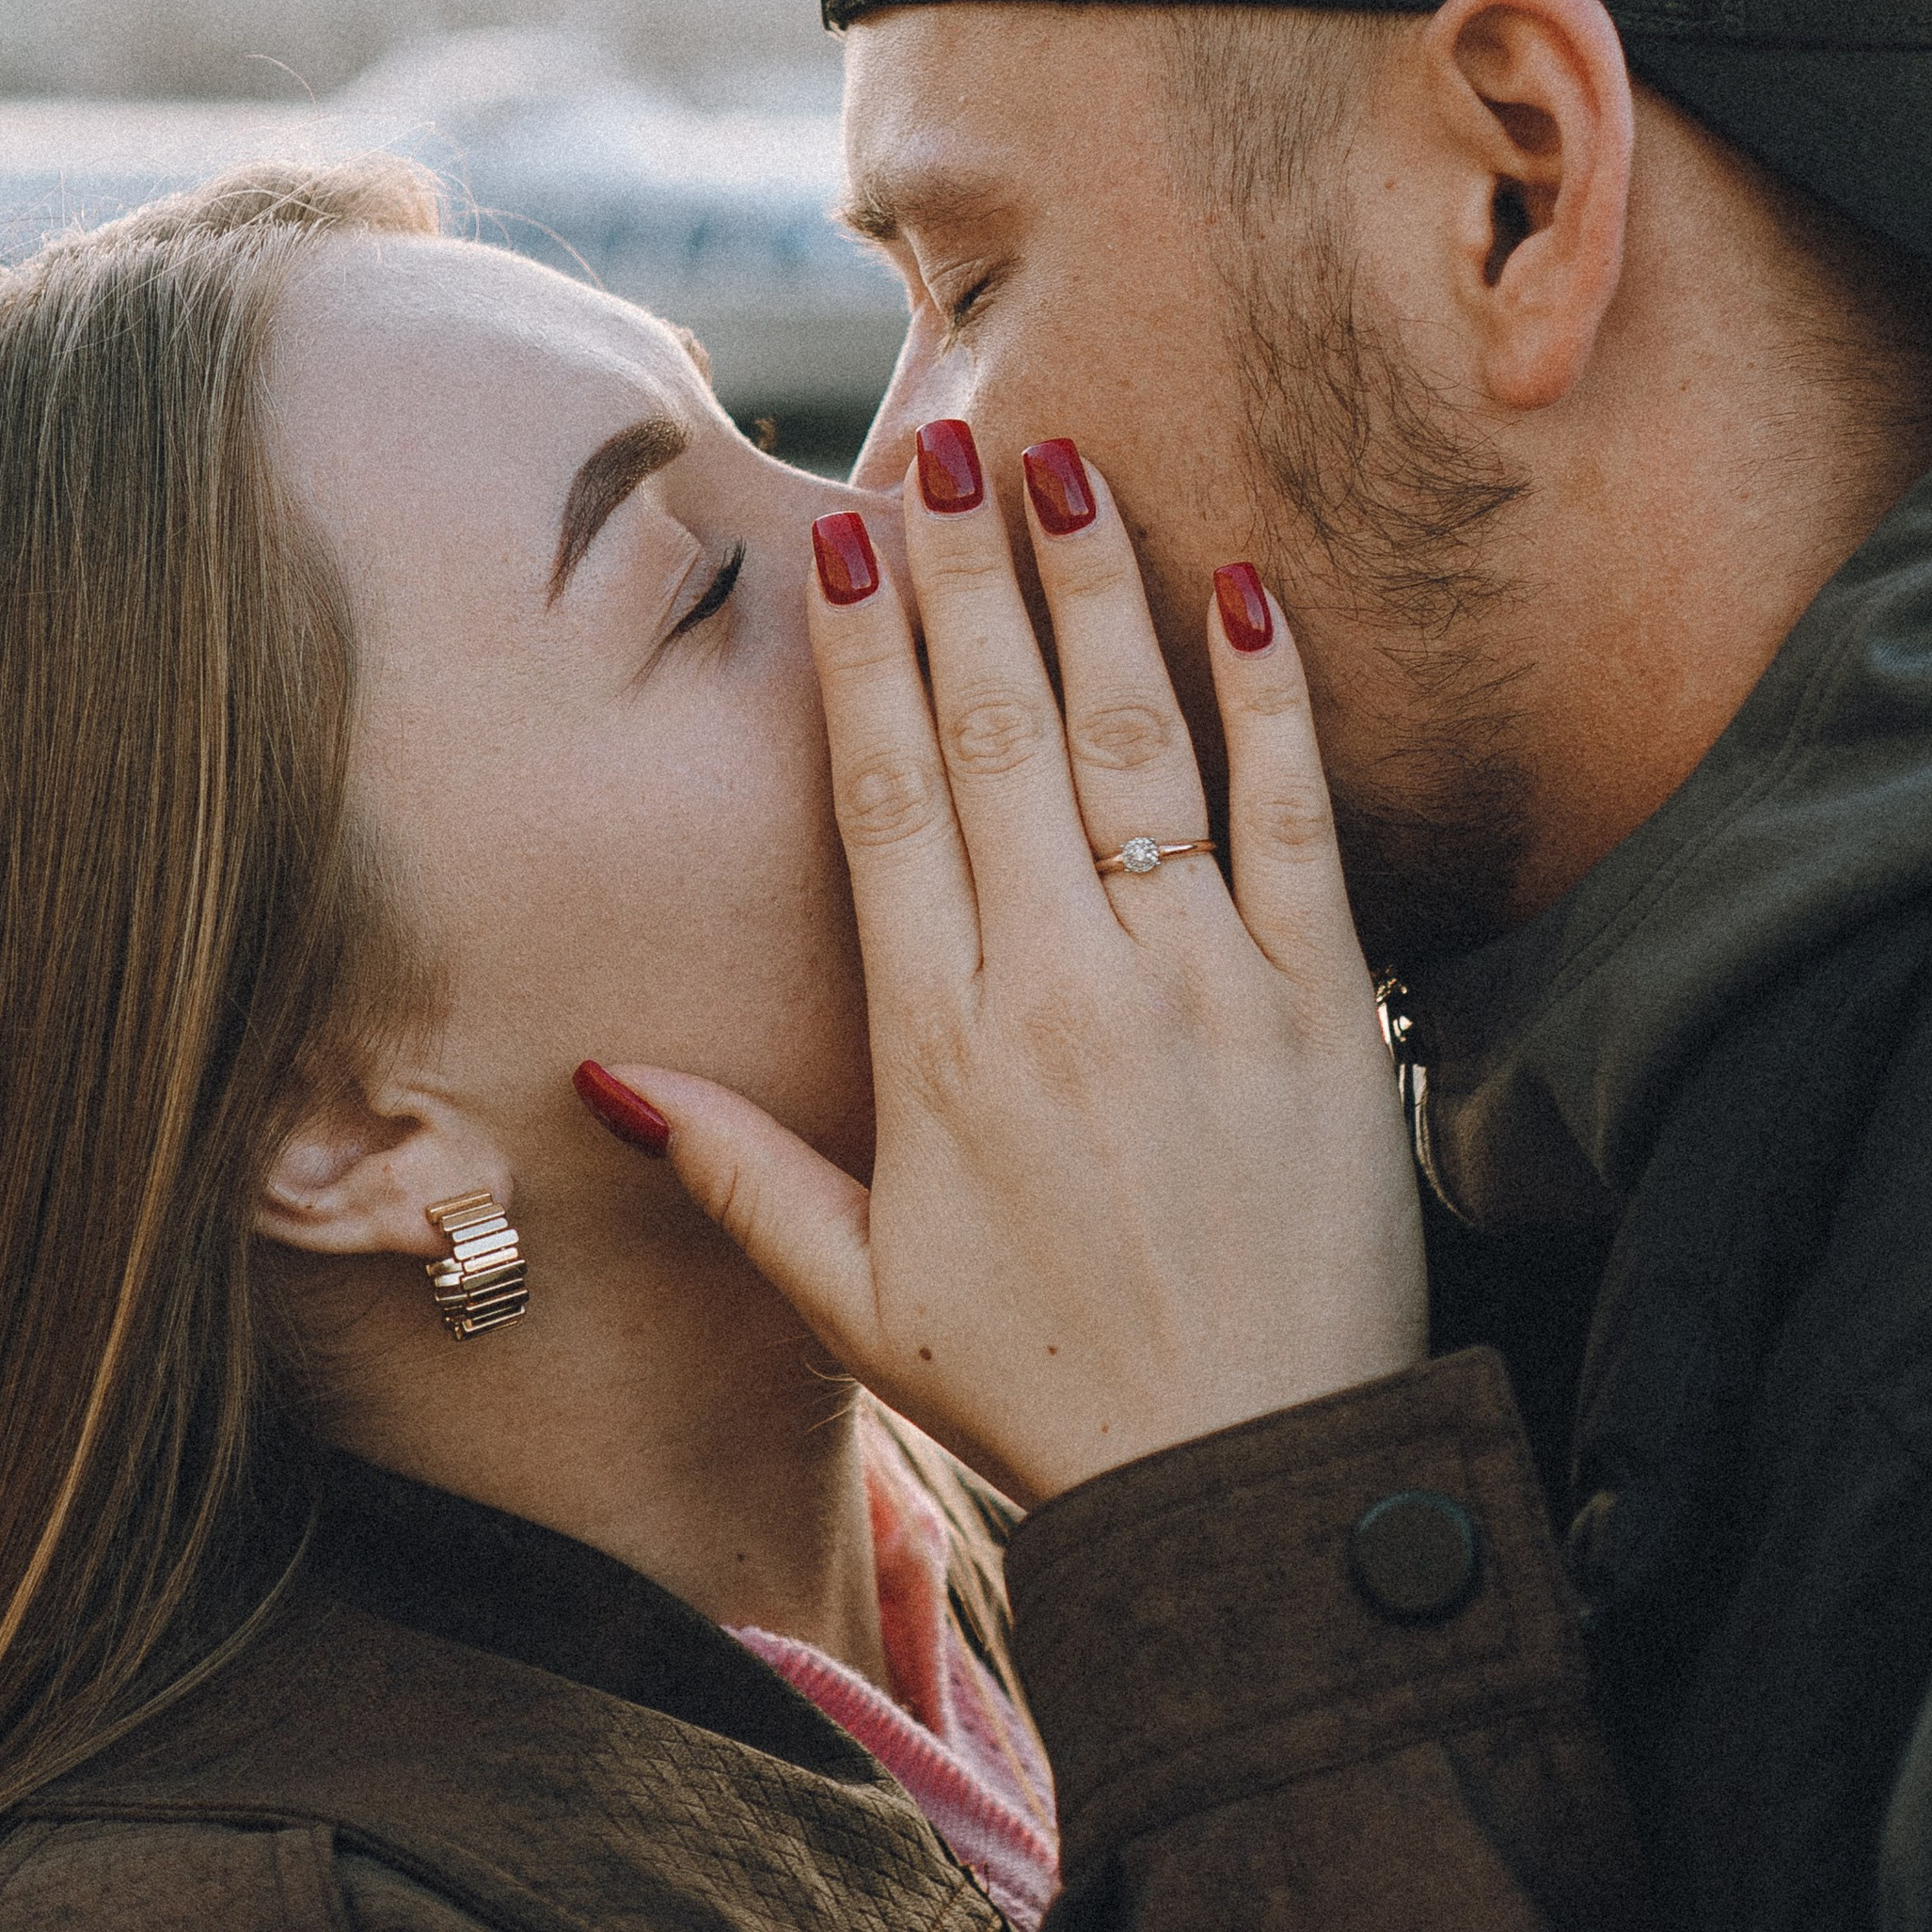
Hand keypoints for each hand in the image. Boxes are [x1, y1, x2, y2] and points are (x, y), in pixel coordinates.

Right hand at [583, 429, 1425, 1504]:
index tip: (838, 544)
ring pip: (1134, 745)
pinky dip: (1271, 697)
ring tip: (1067, 466)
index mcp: (938, 1051)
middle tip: (941, 448)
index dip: (858, 662)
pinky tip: (1244, 585)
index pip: (887, 805)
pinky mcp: (1324, 1005)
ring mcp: (1200, 986)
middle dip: (962, 578)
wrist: (1261, 1483)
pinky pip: (1295, 818)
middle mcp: (1061, 992)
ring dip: (1097, 592)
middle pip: (1000, 737)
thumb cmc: (1049, 1390)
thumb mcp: (860, 1299)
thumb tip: (607, 1071)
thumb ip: (735, 1170)